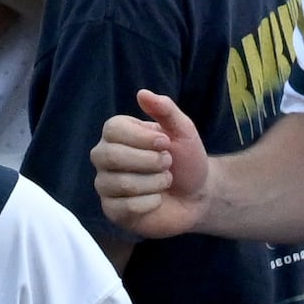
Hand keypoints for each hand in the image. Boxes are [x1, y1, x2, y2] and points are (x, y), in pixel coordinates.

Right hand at [91, 89, 210, 237]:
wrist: (199, 196)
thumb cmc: (188, 160)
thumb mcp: (183, 131)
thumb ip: (166, 110)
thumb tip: (142, 93)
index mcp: (116, 134)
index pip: (112, 130)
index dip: (143, 138)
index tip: (166, 143)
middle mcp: (104, 157)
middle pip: (111, 157)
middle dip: (150, 162)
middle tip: (168, 164)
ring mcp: (106, 184)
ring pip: (122, 184)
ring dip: (155, 183)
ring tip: (165, 181)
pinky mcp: (112, 210)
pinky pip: (126, 207)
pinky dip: (152, 203)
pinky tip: (157, 200)